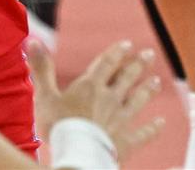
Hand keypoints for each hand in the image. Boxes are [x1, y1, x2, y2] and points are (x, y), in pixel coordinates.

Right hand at [30, 40, 163, 162]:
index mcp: (90, 86)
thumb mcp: (45, 95)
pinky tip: (161, 123)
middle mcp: (109, 99)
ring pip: (138, 101)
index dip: (117, 52)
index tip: (127, 44)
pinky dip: (153, 129)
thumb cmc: (59, 125)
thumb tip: (32, 40)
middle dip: (138, 65)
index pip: (107, 63)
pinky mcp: (126, 141)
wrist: (77, 154)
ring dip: (148, 90)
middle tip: (150, 54)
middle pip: (127, 78)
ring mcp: (120, 120)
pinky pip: (143, 134)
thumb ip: (41, 68)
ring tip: (157, 81)